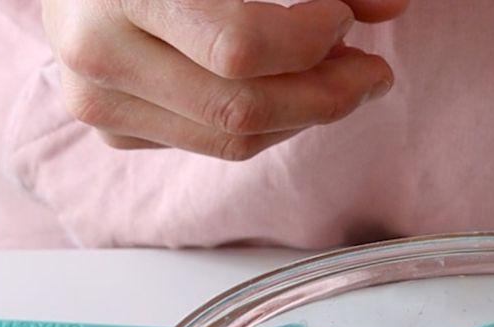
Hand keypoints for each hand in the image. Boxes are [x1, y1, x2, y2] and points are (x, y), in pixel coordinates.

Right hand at [42, 0, 408, 159]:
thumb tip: (396, 7)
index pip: (240, 50)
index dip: (309, 43)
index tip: (344, 17)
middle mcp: (97, 52)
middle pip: (242, 110)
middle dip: (325, 95)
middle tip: (371, 72)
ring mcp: (99, 102)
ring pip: (233, 142)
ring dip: (303, 115)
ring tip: (338, 76)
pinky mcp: (113, 131)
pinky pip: (211, 146)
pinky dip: (265, 124)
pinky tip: (286, 88)